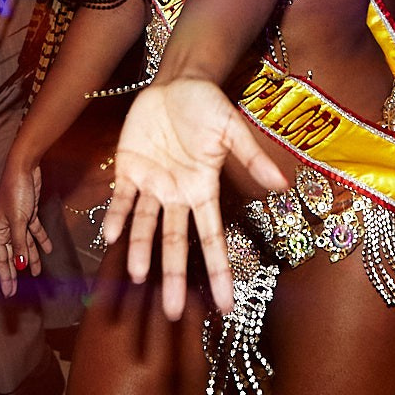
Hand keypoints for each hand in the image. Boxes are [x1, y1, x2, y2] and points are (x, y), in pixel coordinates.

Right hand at [0, 156, 53, 297]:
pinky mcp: (29, 214)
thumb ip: (18, 243)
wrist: (24, 168)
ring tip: (38, 272)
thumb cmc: (15, 192)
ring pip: (24, 244)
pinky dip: (40, 240)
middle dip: (15, 272)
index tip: (8, 293)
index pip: (1, 259)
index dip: (5, 276)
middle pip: (11, 254)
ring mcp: (18, 221)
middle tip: (17, 290)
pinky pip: (34, 231)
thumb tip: (18, 265)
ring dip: (31, 257)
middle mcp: (6, 228)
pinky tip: (48, 249)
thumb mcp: (18, 220)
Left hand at [102, 78, 286, 319]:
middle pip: (175, 242)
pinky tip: (111, 235)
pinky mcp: (129, 169)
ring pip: (145, 225)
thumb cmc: (208, 106)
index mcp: (203, 190)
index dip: (218, 272)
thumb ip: (251, 158)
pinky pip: (122, 198)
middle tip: (172, 312)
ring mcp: (152, 184)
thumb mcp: (232, 129)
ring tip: (138, 276)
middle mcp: (177, 195)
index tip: (226, 305)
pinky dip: (117, 216)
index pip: (212, 238)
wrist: (178, 81)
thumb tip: (282, 185)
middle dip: (174, 276)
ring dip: (141, 250)